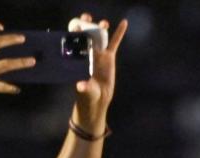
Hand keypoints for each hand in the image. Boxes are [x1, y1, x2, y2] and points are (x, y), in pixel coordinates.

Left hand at [73, 15, 128, 131]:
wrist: (98, 98)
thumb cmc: (87, 94)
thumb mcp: (85, 90)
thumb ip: (84, 86)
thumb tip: (81, 86)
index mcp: (78, 57)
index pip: (75, 42)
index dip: (75, 33)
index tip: (77, 27)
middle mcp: (87, 52)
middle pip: (86, 34)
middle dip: (86, 24)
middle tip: (87, 18)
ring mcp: (99, 53)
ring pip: (100, 36)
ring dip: (101, 26)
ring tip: (103, 23)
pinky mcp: (109, 56)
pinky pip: (115, 42)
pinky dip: (119, 33)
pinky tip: (124, 22)